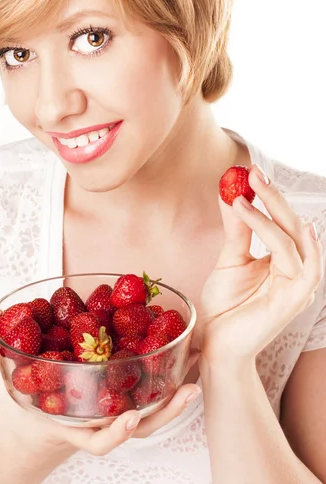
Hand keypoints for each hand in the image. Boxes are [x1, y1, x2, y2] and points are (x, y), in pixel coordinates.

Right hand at [0, 334, 200, 481]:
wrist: (18, 457)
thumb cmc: (12, 428)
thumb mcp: (3, 392)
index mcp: (69, 429)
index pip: (97, 439)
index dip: (116, 430)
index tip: (131, 416)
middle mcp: (93, 427)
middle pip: (137, 428)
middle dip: (166, 411)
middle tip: (189, 389)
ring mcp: (103, 421)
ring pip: (144, 417)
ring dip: (170, 399)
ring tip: (193, 374)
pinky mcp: (107, 411)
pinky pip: (135, 401)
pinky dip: (156, 387)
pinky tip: (171, 365)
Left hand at [194, 164, 323, 366]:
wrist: (216, 343)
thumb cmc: (224, 305)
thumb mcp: (230, 259)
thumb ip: (237, 228)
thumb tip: (230, 191)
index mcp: (283, 260)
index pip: (281, 221)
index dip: (269, 196)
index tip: (251, 171)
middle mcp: (296, 269)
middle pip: (291, 225)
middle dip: (273, 197)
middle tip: (253, 173)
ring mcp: (299, 285)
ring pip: (292, 240)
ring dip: (271, 215)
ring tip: (245, 195)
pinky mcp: (296, 299)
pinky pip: (295, 263)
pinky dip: (291, 243)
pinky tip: (285, 224)